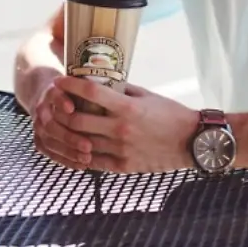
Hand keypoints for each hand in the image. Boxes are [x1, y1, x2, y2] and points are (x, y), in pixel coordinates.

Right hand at [30, 76, 93, 170]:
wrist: (50, 96)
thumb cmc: (76, 90)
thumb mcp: (84, 83)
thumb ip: (99, 87)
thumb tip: (123, 91)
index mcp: (54, 88)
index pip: (55, 94)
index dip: (61, 101)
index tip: (72, 109)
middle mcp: (43, 106)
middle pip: (50, 124)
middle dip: (69, 136)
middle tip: (88, 145)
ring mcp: (38, 123)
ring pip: (49, 141)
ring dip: (68, 151)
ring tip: (87, 157)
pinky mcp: (39, 139)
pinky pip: (49, 152)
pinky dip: (64, 159)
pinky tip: (81, 164)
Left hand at [52, 75, 198, 173]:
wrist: (191, 143)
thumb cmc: (170, 114)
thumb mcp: (146, 95)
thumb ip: (122, 89)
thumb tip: (99, 80)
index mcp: (127, 108)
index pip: (90, 92)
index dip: (71, 84)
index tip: (60, 79)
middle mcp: (121, 129)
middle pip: (77, 120)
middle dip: (62, 112)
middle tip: (56, 105)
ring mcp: (120, 150)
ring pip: (81, 142)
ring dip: (68, 133)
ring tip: (62, 124)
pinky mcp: (123, 166)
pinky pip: (93, 162)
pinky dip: (81, 153)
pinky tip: (76, 145)